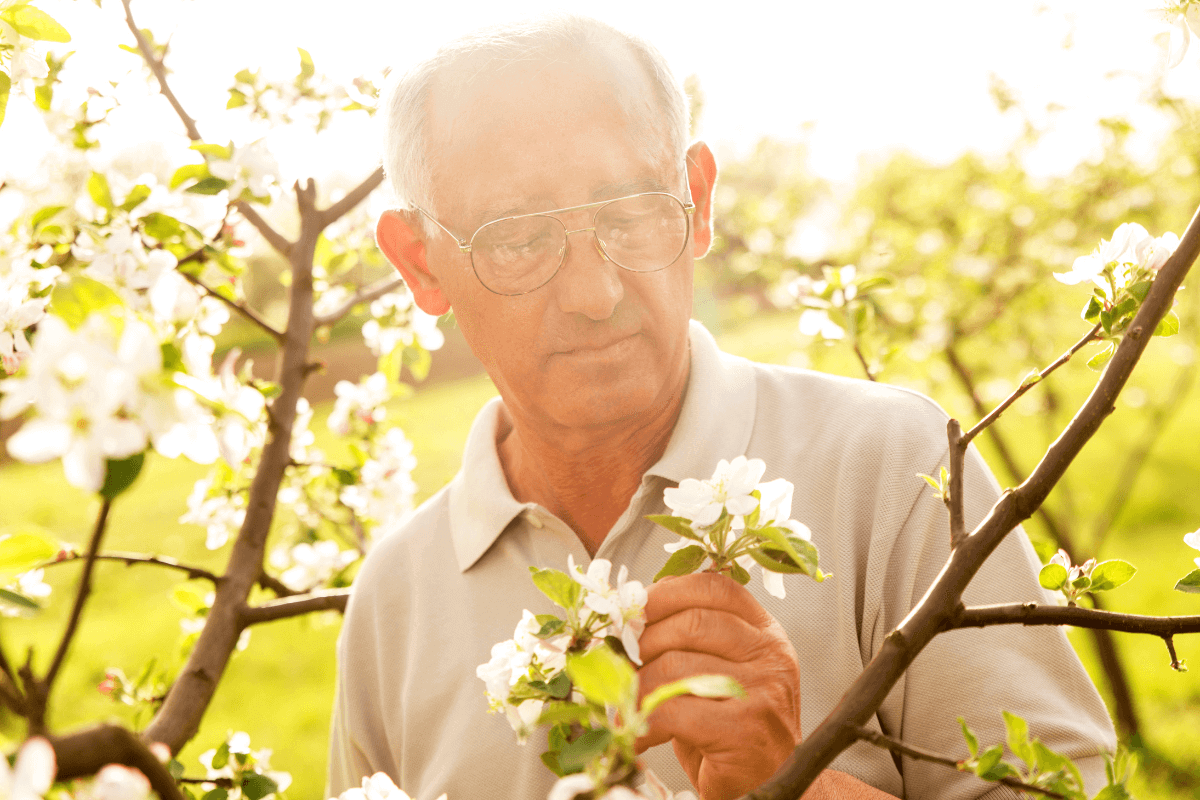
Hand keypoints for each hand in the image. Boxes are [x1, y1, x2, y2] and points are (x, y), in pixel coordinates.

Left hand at [635, 571, 801, 799]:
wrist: (769, 784)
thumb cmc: (731, 727)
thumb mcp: (720, 671)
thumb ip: (690, 641)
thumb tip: (629, 623)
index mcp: (765, 631)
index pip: (715, 587)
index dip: (667, 592)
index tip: (634, 610)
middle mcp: (770, 654)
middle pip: (691, 623)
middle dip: (644, 642)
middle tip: (621, 665)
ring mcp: (763, 690)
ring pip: (675, 665)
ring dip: (637, 687)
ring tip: (625, 706)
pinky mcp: (745, 729)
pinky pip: (674, 709)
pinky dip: (644, 722)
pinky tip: (639, 737)